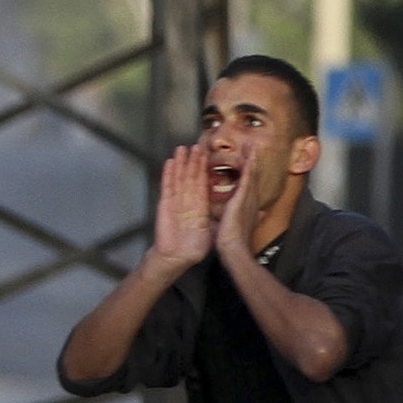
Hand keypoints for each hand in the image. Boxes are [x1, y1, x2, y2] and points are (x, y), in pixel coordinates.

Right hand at [148, 144, 215, 275]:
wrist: (176, 258)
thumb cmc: (192, 249)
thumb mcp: (212, 232)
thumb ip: (220, 221)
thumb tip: (236, 215)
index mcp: (200, 206)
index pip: (203, 183)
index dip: (205, 169)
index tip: (208, 156)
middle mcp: (187, 201)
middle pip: (191, 177)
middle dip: (194, 161)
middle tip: (198, 145)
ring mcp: (175, 202)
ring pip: (179, 178)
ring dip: (181, 163)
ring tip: (183, 147)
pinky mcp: (166, 205)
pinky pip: (167, 187)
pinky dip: (168, 174)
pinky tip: (170, 162)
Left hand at [215, 140, 267, 260]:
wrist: (234, 249)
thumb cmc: (232, 241)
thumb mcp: (235, 226)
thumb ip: (237, 218)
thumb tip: (241, 218)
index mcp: (247, 206)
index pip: (248, 186)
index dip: (249, 174)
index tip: (248, 163)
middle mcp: (251, 200)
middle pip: (252, 176)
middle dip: (252, 162)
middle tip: (252, 148)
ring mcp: (249, 198)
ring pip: (251, 174)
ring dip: (251, 159)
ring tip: (252, 145)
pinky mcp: (244, 198)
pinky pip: (247, 177)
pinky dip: (249, 165)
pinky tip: (251, 154)